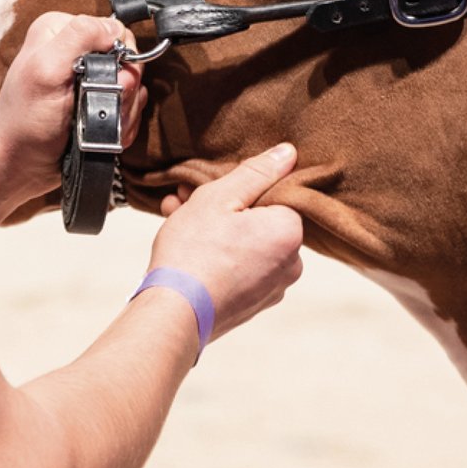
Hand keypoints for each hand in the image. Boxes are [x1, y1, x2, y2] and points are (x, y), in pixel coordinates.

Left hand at [0, 12, 147, 206]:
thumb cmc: (25, 120)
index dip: (120, 60)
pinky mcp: (103, 103)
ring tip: (92, 125)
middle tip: (96, 108)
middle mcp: (80, 51)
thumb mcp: (45, 69)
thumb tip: (115, 30)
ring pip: (136, 90)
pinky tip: (98, 133)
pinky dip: (120, 126)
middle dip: (122, 92)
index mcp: (63, 31)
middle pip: (133, 63)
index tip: (102, 83)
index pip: (119, 33)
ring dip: (121, 114)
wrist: (21, 162)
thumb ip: (79, 36)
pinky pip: (133, 110)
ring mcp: (94, 79)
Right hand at [148, 144, 303, 341]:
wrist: (174, 314)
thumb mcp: (220, 198)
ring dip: (214, 230)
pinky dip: (218, 257)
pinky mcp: (254, 304)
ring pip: (245, 245)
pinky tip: (187, 250)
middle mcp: (292, 263)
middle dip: (222, 208)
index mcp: (291, 233)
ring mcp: (273, 287)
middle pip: (258, 221)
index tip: (207, 188)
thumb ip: (256, 172)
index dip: (238, 189)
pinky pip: (239, 270)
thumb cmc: (194, 253)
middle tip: (184, 200)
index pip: (274, 197)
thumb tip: (288, 153)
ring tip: (177, 220)